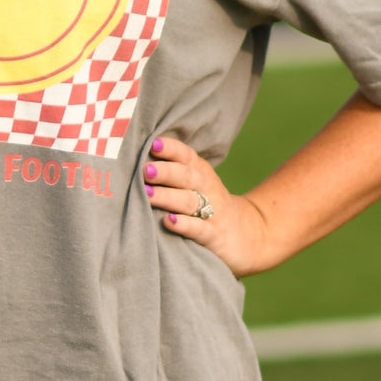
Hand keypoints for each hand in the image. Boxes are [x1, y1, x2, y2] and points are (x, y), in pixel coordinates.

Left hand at [143, 134, 274, 277]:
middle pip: (186, 176)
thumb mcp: (196, 185)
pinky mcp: (214, 236)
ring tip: (148, 194)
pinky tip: (169, 221)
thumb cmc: (207, 205)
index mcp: (201, 173)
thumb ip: (173, 172)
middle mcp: (207, 189)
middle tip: (145, 170)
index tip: (154, 144)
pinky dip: (185, 225)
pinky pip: (200, 229)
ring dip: (168, 196)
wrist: (248, 236)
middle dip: (166, 172)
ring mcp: (212, 213)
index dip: (171, 149)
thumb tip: (133, 159)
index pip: (187, 156)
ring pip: (190, 201)